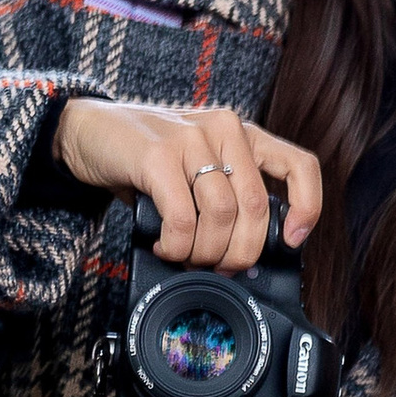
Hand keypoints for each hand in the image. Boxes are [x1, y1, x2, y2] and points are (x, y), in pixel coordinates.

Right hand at [53, 99, 322, 274]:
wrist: (89, 131)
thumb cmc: (147, 160)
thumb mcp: (197, 172)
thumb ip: (226, 198)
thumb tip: (245, 258)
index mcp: (242, 134)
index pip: (299, 165)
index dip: (306, 207)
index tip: (291, 240)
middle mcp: (224, 129)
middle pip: (256, 207)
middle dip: (240, 252)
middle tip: (219, 267)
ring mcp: (191, 137)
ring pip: (222, 216)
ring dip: (204, 252)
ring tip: (184, 256)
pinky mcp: (157, 154)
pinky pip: (183, 217)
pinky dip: (176, 245)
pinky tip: (164, 246)